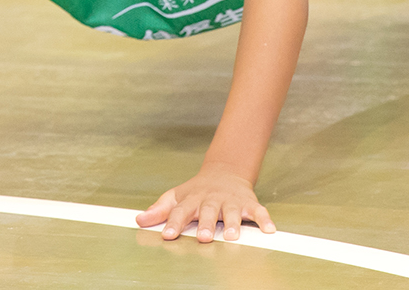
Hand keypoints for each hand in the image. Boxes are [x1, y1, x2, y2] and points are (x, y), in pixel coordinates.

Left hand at [135, 166, 274, 243]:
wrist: (224, 172)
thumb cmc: (196, 191)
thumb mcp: (176, 197)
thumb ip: (160, 210)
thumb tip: (139, 220)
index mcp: (192, 199)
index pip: (180, 211)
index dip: (173, 223)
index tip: (168, 235)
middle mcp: (211, 200)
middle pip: (207, 211)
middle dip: (206, 224)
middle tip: (203, 237)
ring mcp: (230, 201)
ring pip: (232, 211)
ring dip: (233, 223)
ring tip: (232, 236)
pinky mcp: (248, 202)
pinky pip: (258, 211)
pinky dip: (264, 219)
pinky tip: (269, 230)